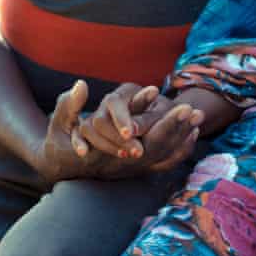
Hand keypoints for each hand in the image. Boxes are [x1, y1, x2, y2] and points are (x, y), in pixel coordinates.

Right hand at [35, 81, 200, 182]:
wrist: (61, 169)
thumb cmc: (57, 144)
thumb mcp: (58, 124)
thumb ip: (68, 106)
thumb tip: (80, 85)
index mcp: (102, 153)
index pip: (133, 137)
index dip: (151, 120)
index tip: (167, 100)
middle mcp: (119, 164)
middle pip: (155, 147)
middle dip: (174, 127)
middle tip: (194, 110)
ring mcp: (130, 169)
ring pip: (162, 155)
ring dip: (181, 136)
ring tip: (198, 116)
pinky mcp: (136, 169)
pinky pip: (164, 162)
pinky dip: (179, 149)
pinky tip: (193, 134)